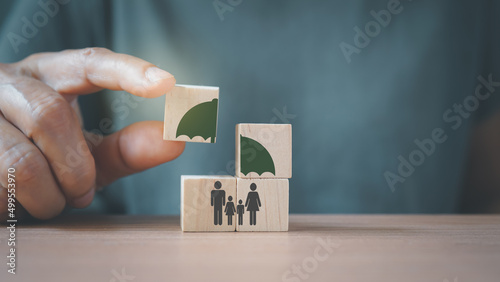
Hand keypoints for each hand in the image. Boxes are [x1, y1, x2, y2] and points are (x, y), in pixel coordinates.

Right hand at [0, 48, 184, 219]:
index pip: (90, 62)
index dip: (127, 71)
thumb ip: (128, 149)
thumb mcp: (86, 154)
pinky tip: (16, 200)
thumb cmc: (44, 158)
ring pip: (21, 159)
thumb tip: (176, 140)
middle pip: (51, 116)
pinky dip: (18, 204)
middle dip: (75, 167)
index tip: (167, 84)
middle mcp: (10, 81)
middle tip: (82, 193)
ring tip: (50, 200)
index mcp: (48, 74)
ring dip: (47, 194)